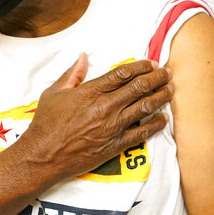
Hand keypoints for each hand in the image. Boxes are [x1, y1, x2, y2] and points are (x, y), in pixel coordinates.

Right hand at [21, 54, 173, 179]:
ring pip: (145, 107)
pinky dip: (156, 124)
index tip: (151, 63)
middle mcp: (105, 107)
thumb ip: (72, 74)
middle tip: (168, 73)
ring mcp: (113, 126)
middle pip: (139, 87)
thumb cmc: (46, 124)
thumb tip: (83, 57)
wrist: (43, 157)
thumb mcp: (54, 93)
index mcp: (91, 91)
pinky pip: (143, 133)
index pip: (123, 73)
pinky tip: (163, 118)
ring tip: (170, 90)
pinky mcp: (116, 145)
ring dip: (161, 96)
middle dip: (157, 78)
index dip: (141, 66)